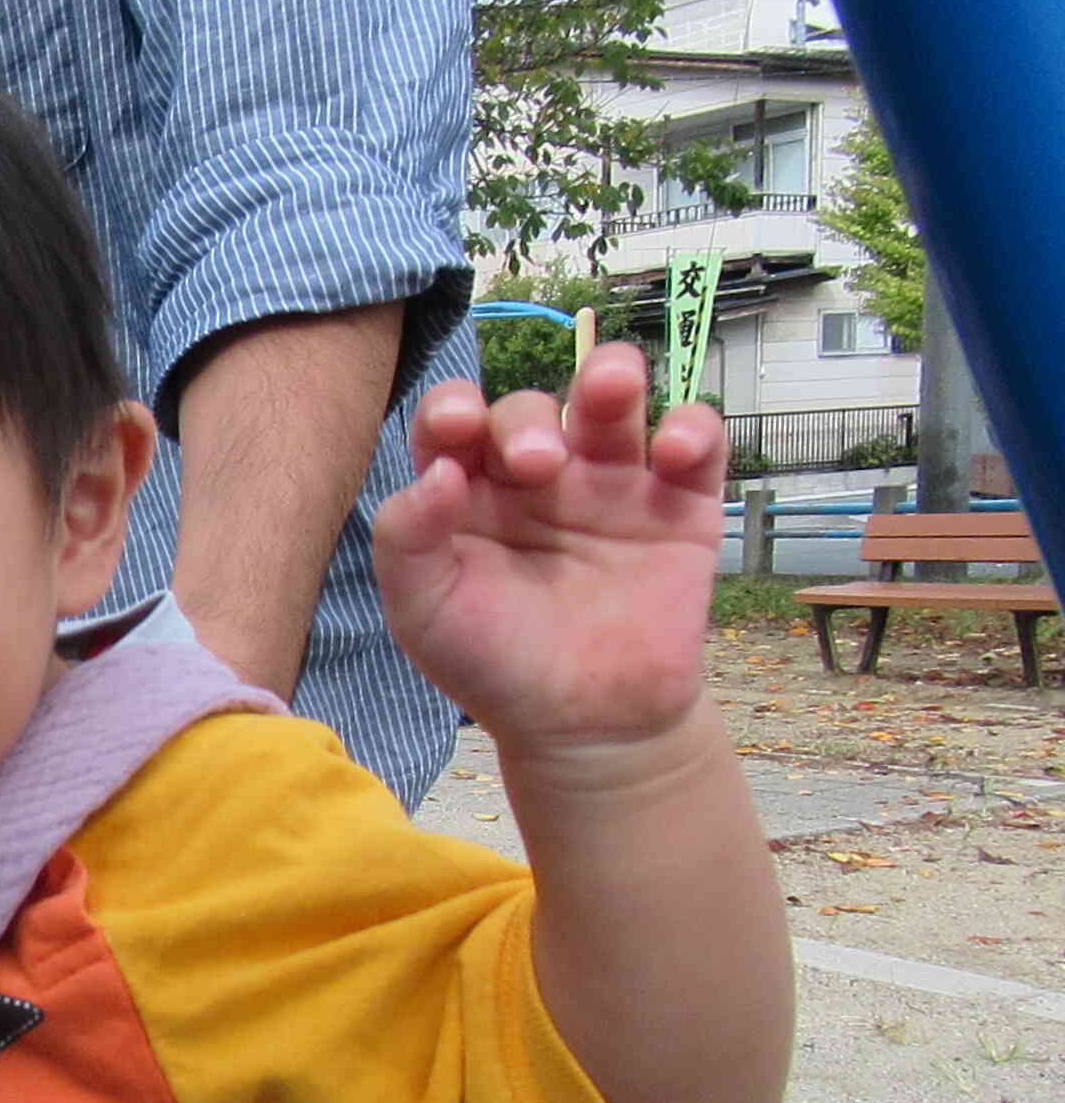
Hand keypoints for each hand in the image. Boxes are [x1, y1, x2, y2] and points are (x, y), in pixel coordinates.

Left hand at [371, 343, 727, 751]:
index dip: (453, 408)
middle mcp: (537, 475)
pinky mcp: (679, 502)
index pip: (453, 423)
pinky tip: (675, 449)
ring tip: (611, 388)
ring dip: (612, 377)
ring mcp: (610, 482)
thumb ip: (407, 540)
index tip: (459, 424)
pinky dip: (694, 428)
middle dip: (527, 422)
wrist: (586, 725)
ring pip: (612, 399)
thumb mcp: (424, 610)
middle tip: (537, 465)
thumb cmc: (493, 664)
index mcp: (467, 490)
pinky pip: (696, 442)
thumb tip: (435, 471)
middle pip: (529, 409)